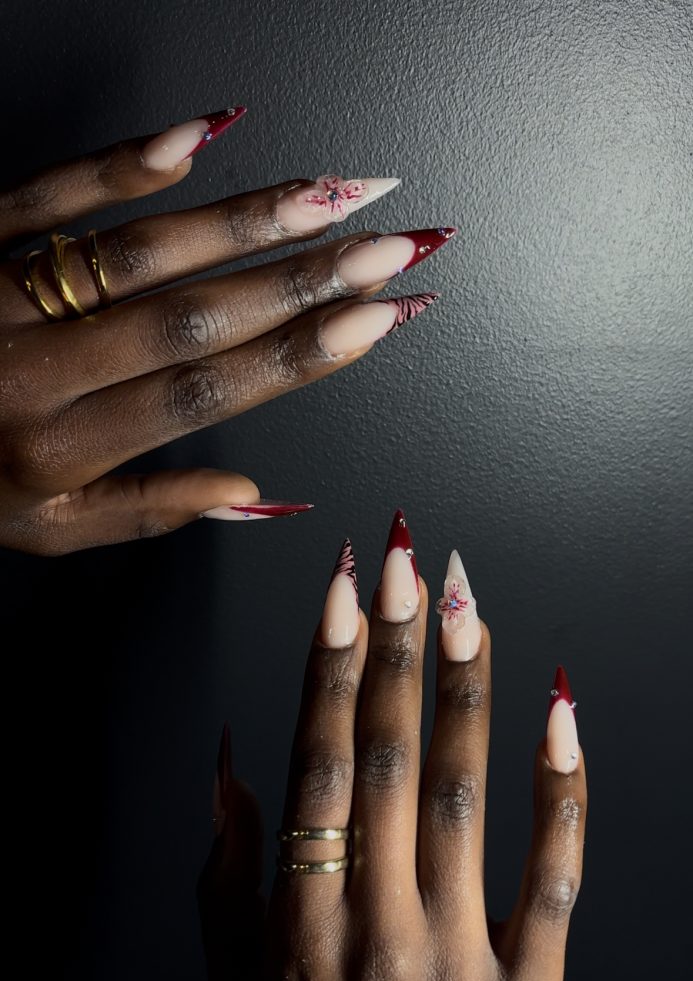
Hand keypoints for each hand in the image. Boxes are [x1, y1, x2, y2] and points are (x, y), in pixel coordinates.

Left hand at [0, 107, 451, 553]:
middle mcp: (39, 371)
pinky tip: (198, 136)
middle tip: (392, 246)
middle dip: (308, 279)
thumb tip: (252, 494)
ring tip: (335, 194)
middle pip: (197, 317)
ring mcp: (5, 296)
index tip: (378, 321)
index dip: (301, 355)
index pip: (207, 393)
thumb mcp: (47, 528)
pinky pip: (50, 193)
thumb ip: (148, 513)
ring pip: (143, 250)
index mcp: (64, 449)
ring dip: (249, 218)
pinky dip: (124, 162)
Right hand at [199, 511, 586, 980]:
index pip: (314, 770)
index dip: (326, 670)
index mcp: (300, 936)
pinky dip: (563, 793)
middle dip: (394, 650)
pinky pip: (557, 881)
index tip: (339, 592)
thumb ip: (228, 880)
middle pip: (388, 763)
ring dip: (466, 693)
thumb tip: (233, 768)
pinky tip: (560, 716)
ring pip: (467, 800)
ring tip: (466, 608)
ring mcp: (463, 965)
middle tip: (406, 564)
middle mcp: (380, 938)